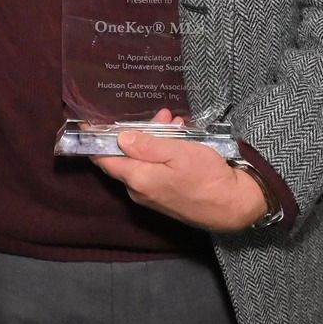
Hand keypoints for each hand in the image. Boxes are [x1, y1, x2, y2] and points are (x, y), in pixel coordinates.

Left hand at [93, 111, 267, 231]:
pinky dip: (161, 154)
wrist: (233, 206)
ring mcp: (151, 196)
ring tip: (175, 124)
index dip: (94, 142)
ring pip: (142, 162)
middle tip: (159, 116)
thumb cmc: (207, 176)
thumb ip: (147, 145)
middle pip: (125, 158)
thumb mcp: (179, 152)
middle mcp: (139, 190)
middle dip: (136, 134)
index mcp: (138, 178)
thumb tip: (120, 139)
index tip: (88, 125)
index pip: (104, 160)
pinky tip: (179, 141)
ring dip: (154, 141)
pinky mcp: (164, 198)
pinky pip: (154, 171)